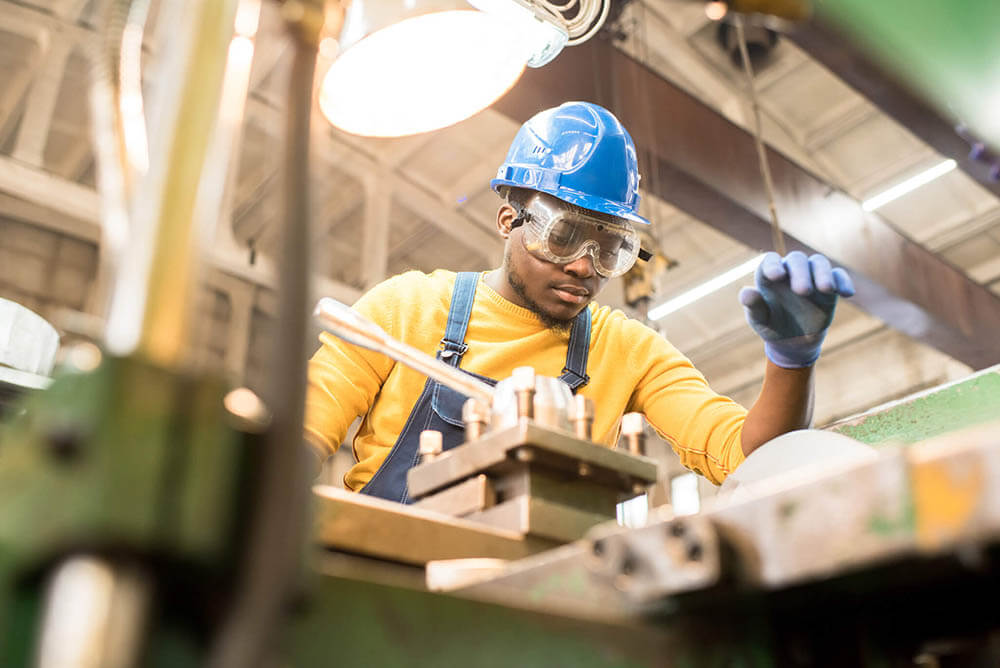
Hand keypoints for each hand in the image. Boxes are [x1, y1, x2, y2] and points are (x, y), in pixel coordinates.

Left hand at [739, 251, 854, 367]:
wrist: (793, 341)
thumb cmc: (772, 326)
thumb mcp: (760, 320)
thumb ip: (754, 306)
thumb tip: (746, 293)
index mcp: (769, 276)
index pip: (770, 261)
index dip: (773, 265)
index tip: (777, 277)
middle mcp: (791, 271)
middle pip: (796, 259)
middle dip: (800, 273)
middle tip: (802, 291)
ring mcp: (811, 276)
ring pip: (819, 263)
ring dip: (823, 273)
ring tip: (826, 289)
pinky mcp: (829, 286)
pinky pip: (838, 276)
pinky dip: (843, 282)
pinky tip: (847, 294)